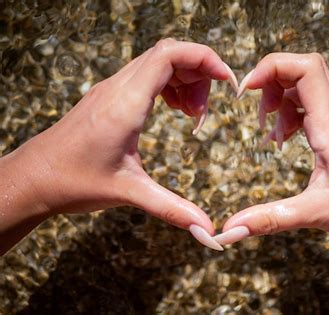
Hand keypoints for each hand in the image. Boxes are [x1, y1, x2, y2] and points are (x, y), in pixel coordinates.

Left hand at [0, 39, 237, 252]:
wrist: (33, 178)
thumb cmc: (73, 182)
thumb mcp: (129, 193)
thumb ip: (172, 209)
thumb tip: (207, 230)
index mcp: (125, 104)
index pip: (169, 55)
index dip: (204, 59)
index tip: (226, 81)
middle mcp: (117, 88)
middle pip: (168, 53)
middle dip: (199, 72)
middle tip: (206, 111)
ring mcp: (111, 89)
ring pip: (158, 62)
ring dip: (184, 80)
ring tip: (192, 115)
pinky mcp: (109, 96)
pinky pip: (147, 75)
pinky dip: (169, 85)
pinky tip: (174, 111)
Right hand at [219, 52, 328, 244]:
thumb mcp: (315, 213)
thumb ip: (269, 218)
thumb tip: (229, 230)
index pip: (304, 68)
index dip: (271, 68)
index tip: (245, 91)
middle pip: (302, 69)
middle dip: (271, 80)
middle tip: (256, 112)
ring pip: (305, 86)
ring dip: (279, 98)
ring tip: (268, 132)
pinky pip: (309, 107)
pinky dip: (289, 114)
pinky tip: (282, 140)